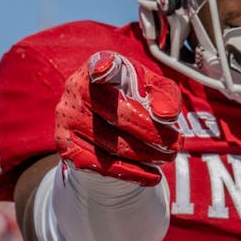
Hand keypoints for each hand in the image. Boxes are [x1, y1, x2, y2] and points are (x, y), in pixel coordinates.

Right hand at [54, 51, 182, 185]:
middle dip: (153, 135)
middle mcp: (77, 87)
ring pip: (112, 144)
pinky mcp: (64, 143)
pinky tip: (151, 176)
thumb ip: (166, 96)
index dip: (103, 67)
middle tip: (176, 146)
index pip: (101, 64)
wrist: (103, 121)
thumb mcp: (154, 89)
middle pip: (119, 116)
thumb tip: (166, 116)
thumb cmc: (133, 96)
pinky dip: (130, 173)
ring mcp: (66, 116)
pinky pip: (100, 164)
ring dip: (146, 156)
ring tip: (167, 158)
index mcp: (99, 65)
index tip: (105, 69)